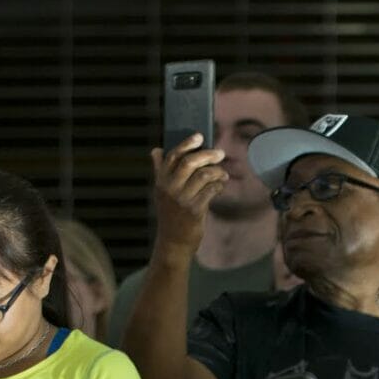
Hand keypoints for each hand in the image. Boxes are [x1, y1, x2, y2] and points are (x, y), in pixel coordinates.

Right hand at [150, 136, 227, 254]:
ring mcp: (182, 200)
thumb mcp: (161, 193)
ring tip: (223, 174)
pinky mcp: (194, 210)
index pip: (172, 156)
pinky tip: (221, 186)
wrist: (173, 242)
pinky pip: (211, 190)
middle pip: (189, 163)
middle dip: (207, 155)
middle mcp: (169, 189)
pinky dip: (219, 185)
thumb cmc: (170, 214)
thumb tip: (155, 150)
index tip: (199, 136)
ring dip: (217, 171)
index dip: (186, 144)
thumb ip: (160, 171)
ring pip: (203, 175)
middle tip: (220, 153)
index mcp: (161, 181)